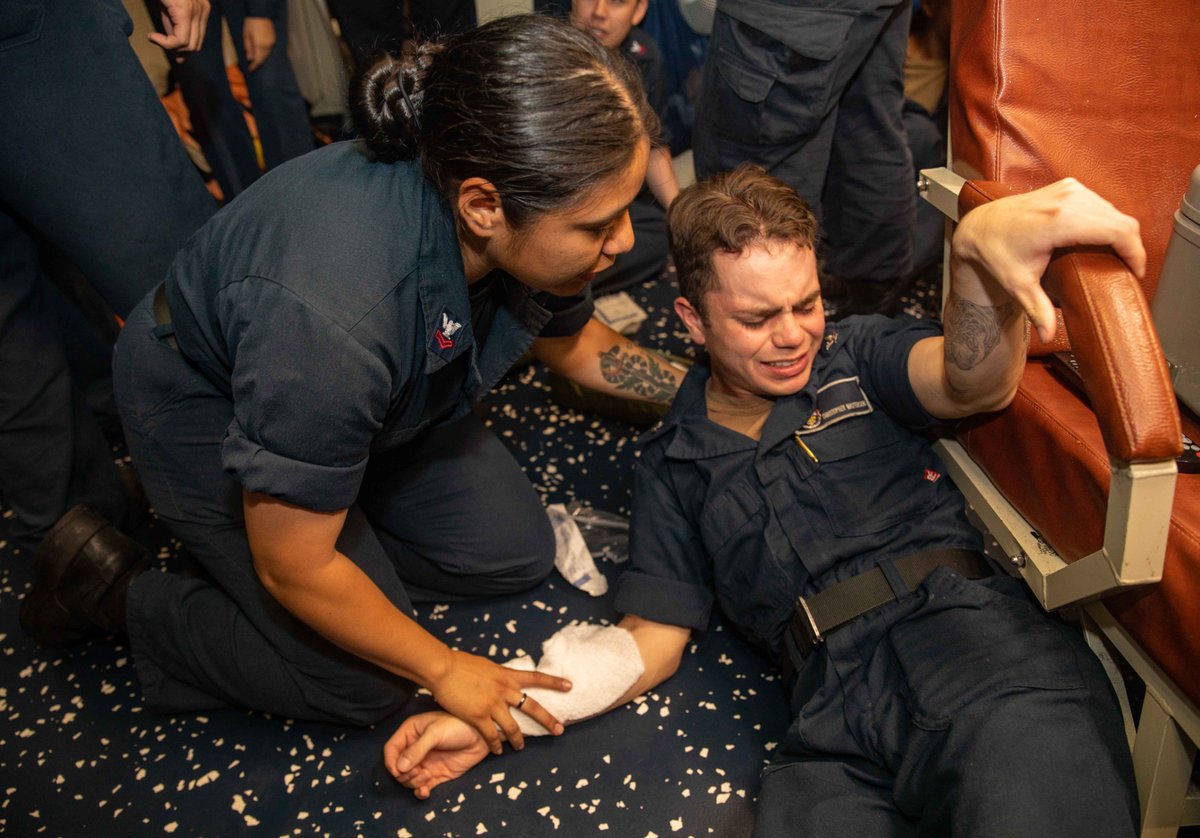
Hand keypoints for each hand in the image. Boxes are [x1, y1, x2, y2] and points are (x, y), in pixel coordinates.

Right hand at [150, 0, 209, 58]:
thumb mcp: (168, 12)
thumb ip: (175, 32)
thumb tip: (180, 60)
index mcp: (202, 10)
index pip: (197, 41)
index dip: (180, 49)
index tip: (161, 43)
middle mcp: (203, 10)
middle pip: (195, 46)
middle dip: (175, 50)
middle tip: (156, 40)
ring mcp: (197, 10)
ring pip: (189, 45)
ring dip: (169, 47)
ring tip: (153, 37)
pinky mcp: (185, 10)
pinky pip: (180, 39)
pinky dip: (165, 43)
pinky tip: (152, 36)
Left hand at [242, 17, 276, 71]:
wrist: (261, 14)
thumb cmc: (252, 23)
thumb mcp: (246, 35)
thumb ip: (248, 47)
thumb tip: (250, 58)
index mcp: (260, 45)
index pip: (258, 60)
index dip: (254, 66)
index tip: (250, 69)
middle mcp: (268, 46)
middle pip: (263, 58)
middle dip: (258, 62)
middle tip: (252, 65)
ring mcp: (272, 42)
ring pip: (267, 54)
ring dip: (261, 57)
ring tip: (256, 58)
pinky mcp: (273, 39)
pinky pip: (269, 49)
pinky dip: (264, 52)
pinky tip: (261, 51)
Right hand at [384, 712, 488, 798]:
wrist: (482, 736)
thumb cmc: (459, 726)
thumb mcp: (436, 733)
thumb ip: (417, 749)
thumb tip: (399, 768)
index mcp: (411, 732)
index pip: (391, 749)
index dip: (391, 761)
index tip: (398, 771)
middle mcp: (415, 749)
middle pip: (397, 768)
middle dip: (404, 774)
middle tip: (418, 772)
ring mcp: (425, 763)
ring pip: (408, 779)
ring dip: (413, 782)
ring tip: (427, 776)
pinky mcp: (436, 775)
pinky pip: (421, 787)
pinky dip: (420, 792)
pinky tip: (425, 791)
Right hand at [428, 649, 569, 753]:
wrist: (443, 669)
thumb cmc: (460, 664)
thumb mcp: (487, 666)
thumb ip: (498, 676)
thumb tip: (503, 681)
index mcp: (507, 676)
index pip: (536, 678)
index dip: (554, 682)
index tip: (569, 685)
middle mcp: (504, 691)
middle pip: (533, 708)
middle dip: (548, 720)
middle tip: (560, 730)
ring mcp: (492, 705)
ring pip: (513, 728)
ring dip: (518, 740)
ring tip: (520, 747)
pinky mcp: (478, 717)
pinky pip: (491, 736)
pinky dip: (495, 745)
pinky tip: (497, 751)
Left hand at [951, 178, 1145, 342]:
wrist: (980, 226)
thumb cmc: (996, 252)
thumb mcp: (1017, 285)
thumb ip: (1037, 310)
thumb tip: (1048, 335)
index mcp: (1059, 221)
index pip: (1118, 231)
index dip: (1135, 253)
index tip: (1137, 273)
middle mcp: (1067, 199)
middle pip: (1121, 221)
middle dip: (1131, 246)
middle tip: (1129, 270)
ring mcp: (1068, 189)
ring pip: (1114, 211)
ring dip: (1120, 233)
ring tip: (1118, 258)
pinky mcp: (1068, 186)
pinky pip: (1101, 203)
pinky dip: (1107, 221)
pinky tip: (1103, 240)